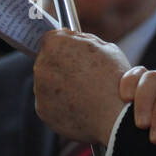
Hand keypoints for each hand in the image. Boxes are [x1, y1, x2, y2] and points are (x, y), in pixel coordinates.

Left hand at [33, 29, 129, 144]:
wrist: (115, 116)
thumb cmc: (114, 80)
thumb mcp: (106, 48)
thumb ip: (83, 41)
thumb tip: (76, 40)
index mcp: (56, 45)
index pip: (51, 39)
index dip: (64, 45)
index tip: (72, 52)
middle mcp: (42, 65)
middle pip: (47, 61)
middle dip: (60, 65)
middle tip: (81, 74)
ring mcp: (40, 89)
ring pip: (47, 83)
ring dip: (59, 85)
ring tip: (82, 93)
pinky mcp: (42, 110)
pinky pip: (49, 102)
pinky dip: (59, 103)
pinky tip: (78, 106)